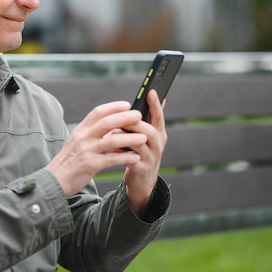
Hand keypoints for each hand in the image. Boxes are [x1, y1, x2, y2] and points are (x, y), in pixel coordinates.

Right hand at [46, 101, 146, 195]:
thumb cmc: (69, 161)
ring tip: (143, 137)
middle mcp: (82, 137)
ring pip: (111, 140)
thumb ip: (91, 133)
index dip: (113, 107)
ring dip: (129, 138)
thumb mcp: (77, 142)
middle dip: (125, 118)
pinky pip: (111, 159)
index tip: (127, 104)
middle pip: (106, 122)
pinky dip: (125, 158)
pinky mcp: (89, 165)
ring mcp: (86, 151)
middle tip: (139, 115)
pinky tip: (135, 158)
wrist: (55, 180)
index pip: (97, 112)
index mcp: (80, 130)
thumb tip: (111, 126)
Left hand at [120, 89, 167, 215]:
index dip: (155, 104)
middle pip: (150, 131)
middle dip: (136, 123)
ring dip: (126, 137)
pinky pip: (132, 160)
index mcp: (158, 133)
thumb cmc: (139, 152)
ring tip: (113, 132)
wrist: (142, 180)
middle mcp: (157, 145)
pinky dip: (122, 154)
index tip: (150, 91)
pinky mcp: (142, 169)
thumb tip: (150, 95)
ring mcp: (151, 158)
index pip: (158, 116)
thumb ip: (144, 119)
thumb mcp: (144, 135)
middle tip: (124, 116)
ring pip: (141, 145)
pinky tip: (113, 150)